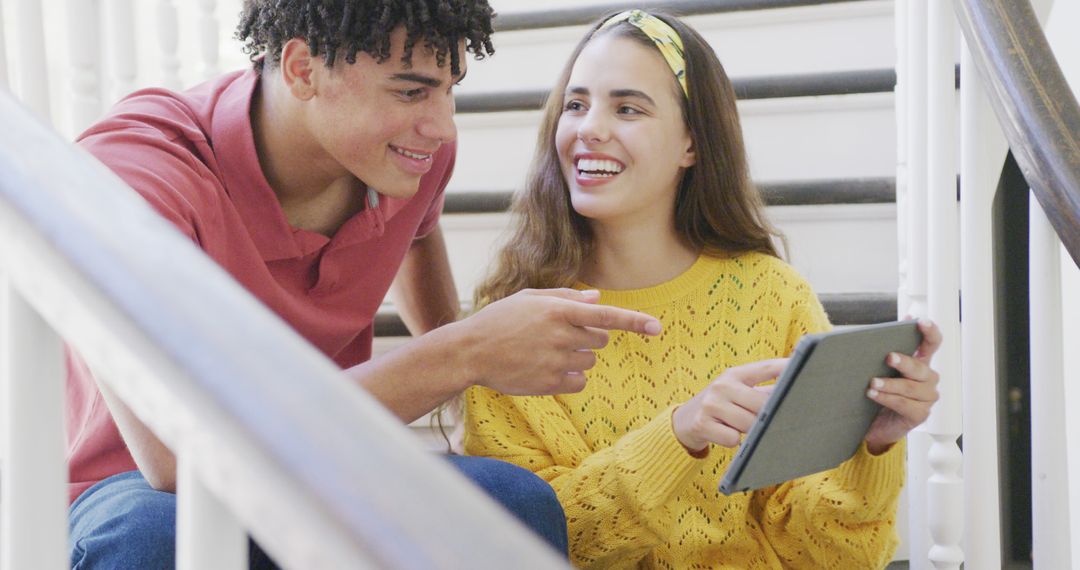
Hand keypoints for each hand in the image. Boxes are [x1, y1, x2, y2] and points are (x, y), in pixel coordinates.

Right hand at [458, 288, 661, 395]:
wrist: (471, 352)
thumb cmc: (500, 320)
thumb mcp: (529, 299)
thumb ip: (566, 298)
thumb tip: (599, 299)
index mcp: (558, 311)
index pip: (608, 316)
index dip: (635, 322)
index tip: (657, 328)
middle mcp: (561, 336)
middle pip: (601, 339)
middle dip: (589, 336)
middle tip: (560, 335)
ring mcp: (556, 362)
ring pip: (590, 361)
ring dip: (577, 356)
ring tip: (545, 351)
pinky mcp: (551, 384)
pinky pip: (579, 382)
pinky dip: (571, 377)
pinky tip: (546, 369)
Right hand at [671, 359, 786, 452]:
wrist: (684, 421)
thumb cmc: (722, 406)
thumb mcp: (738, 392)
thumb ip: (764, 391)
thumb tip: (797, 393)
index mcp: (735, 374)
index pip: (765, 368)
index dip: (786, 367)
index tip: (806, 366)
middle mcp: (723, 385)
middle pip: (761, 403)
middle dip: (769, 416)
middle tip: (773, 422)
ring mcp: (711, 404)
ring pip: (748, 423)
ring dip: (752, 432)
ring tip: (745, 429)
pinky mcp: (702, 423)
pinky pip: (732, 439)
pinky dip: (734, 442)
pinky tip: (727, 435)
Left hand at [864, 318, 942, 453]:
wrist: (876, 423)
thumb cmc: (880, 390)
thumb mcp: (881, 367)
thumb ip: (886, 346)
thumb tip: (889, 324)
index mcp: (921, 362)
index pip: (932, 343)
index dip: (930, 331)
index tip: (921, 321)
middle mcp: (928, 379)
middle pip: (919, 367)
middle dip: (904, 362)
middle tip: (888, 357)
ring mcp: (927, 398)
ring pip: (910, 387)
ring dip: (890, 384)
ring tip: (872, 382)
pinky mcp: (920, 414)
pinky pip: (903, 404)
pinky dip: (887, 398)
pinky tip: (872, 394)